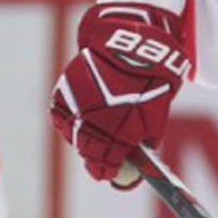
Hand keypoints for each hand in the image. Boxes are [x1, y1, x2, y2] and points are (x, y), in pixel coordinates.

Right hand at [49, 2, 188, 182]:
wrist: (130, 43)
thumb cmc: (149, 83)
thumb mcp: (155, 117)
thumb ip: (141, 145)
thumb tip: (129, 172)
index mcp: (121, 128)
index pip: (106, 163)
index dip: (107, 171)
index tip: (110, 173)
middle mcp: (95, 118)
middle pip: (88, 151)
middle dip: (96, 157)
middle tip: (103, 159)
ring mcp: (77, 105)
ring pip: (73, 135)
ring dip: (83, 137)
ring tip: (98, 129)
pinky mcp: (63, 92)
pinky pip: (62, 117)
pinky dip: (71, 120)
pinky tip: (84, 115)